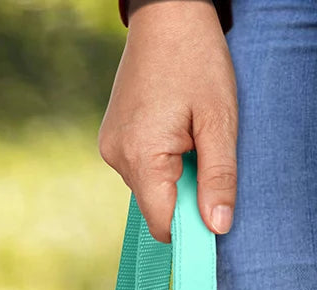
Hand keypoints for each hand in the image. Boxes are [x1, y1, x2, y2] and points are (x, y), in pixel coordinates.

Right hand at [98, 0, 237, 241]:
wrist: (165, 16)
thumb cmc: (197, 62)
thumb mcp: (220, 120)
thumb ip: (218, 177)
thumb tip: (217, 227)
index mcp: (141, 157)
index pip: (162, 222)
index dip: (189, 228)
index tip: (212, 220)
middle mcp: (116, 159)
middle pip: (154, 205)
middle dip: (182, 193)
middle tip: (204, 151)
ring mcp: (109, 150)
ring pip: (147, 187)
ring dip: (171, 173)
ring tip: (186, 130)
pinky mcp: (109, 141)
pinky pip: (138, 168)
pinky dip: (158, 160)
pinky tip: (169, 126)